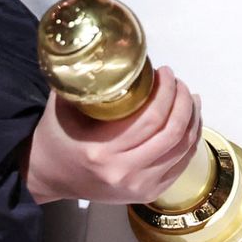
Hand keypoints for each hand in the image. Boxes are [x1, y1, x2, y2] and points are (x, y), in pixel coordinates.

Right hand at [24, 65, 204, 204]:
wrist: (48, 178)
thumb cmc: (56, 136)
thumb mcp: (62, 105)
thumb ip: (83, 79)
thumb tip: (104, 47)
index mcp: (102, 150)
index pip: (150, 119)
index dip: (166, 92)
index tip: (165, 72)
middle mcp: (123, 173)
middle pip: (171, 134)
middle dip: (183, 102)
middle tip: (178, 82)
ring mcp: (138, 187)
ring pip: (181, 150)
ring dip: (192, 120)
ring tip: (190, 98)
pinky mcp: (147, 194)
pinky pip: (180, 166)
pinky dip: (190, 142)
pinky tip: (190, 122)